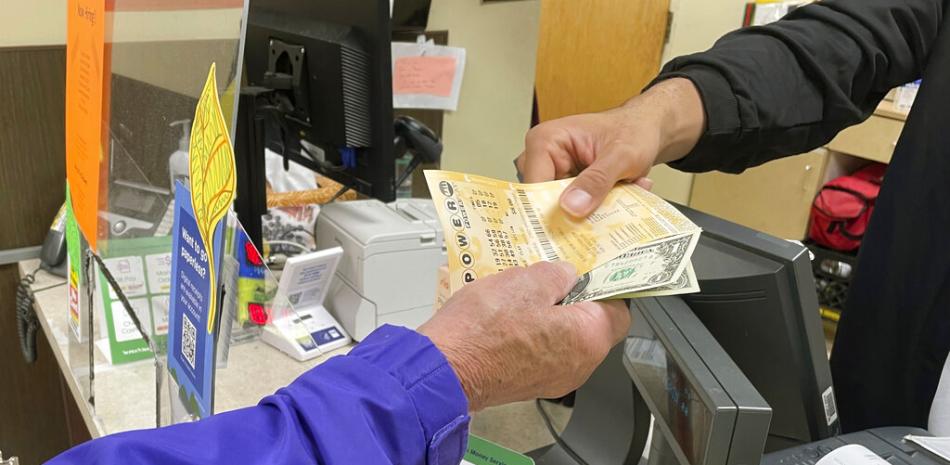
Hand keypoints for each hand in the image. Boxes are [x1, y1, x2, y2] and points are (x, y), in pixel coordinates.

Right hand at [418, 262, 630, 411]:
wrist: (444, 369)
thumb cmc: (483, 330)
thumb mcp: (527, 281)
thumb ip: (558, 274)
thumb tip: (566, 276)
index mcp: (588, 339)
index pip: (619, 309)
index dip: (606, 285)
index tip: (591, 271)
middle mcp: (578, 366)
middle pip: (591, 326)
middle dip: (573, 299)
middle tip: (549, 278)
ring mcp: (553, 379)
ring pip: (565, 339)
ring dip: (550, 316)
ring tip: (522, 295)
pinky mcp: (529, 384)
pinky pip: (543, 353)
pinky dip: (533, 334)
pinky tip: (508, 317)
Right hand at [515, 78, 704, 216]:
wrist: (644, 129)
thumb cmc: (632, 131)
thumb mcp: (621, 155)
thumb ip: (597, 180)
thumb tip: (571, 206)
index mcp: (544, 141)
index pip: (532, 186)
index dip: (548, 212)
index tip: (570, 232)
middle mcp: (541, 158)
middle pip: (540, 201)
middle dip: (572, 215)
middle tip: (601, 219)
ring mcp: (552, 174)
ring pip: (557, 209)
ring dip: (588, 212)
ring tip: (618, 200)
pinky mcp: (564, 187)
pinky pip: (571, 209)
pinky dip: (594, 210)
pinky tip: (617, 199)